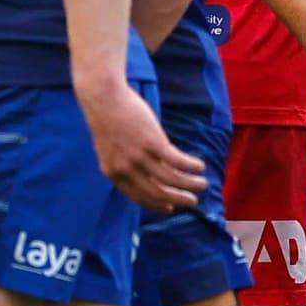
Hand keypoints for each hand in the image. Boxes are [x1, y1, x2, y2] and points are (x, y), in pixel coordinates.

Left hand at [83, 79, 208, 211]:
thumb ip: (126, 164)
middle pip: (157, 192)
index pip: (138, 196)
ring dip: (190, 184)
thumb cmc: (107, 119)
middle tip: (192, 202)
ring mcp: (140, 157)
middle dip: (177, 199)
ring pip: (171, 179)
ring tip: (202, 184)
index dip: (156, 204)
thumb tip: (149, 172)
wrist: (103, 98)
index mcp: (113, 173)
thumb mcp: (112, 149)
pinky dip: (191, 165)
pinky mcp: (153, 142)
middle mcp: (126, 169)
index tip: (170, 207)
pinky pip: (177, 160)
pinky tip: (200, 165)